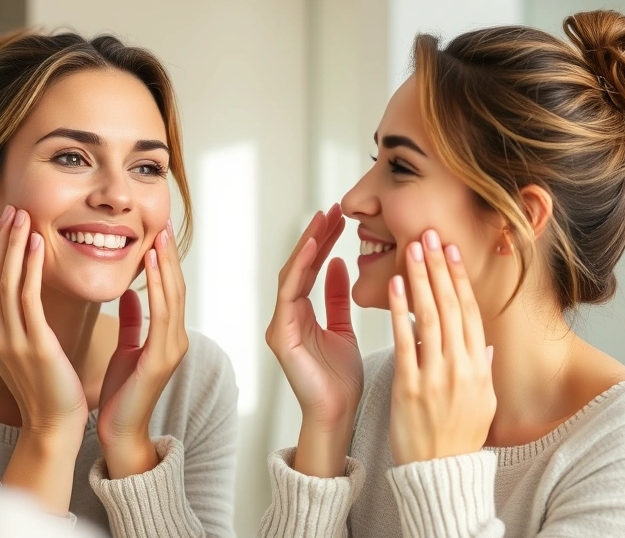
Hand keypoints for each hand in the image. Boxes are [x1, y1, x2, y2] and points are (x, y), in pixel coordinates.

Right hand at [0, 205, 86, 440]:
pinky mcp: (31, 346)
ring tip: (23, 216)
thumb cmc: (50, 389)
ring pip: (5, 282)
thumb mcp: (28, 348)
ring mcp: (10, 340)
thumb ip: (22, 320)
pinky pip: (27, 299)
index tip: (6, 220)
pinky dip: (29, 268)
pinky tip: (36, 245)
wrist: (55, 426)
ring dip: (14, 245)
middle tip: (12, 207)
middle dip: (1, 239)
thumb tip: (26, 291)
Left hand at [97, 220, 188, 478]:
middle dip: (169, 255)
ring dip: (165, 265)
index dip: (164, 261)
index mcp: (167, 337)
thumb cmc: (121, 394)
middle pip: (175, 287)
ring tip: (158, 237)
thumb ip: (133, 321)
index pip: (169, 290)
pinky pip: (161, 314)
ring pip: (172, 296)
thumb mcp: (127, 350)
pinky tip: (150, 267)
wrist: (120, 432)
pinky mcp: (161, 358)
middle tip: (162, 223)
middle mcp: (176, 339)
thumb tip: (131, 291)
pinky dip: (157, 287)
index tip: (156, 233)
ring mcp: (172, 348)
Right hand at [265, 204, 361, 476]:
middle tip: (334, 209)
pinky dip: (300, 268)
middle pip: (298, 266)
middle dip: (316, 236)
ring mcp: (279, 325)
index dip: (323, 242)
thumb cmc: (341, 379)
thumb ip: (338, 298)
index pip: (310, 268)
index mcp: (300, 315)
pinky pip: (289, 294)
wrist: (337, 414)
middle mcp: (285, 317)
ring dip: (308, 245)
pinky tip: (315, 247)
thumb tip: (341, 264)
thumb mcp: (344, 329)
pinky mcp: (281, 335)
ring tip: (324, 219)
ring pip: (291, 274)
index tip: (340, 218)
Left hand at [387, 230, 495, 465]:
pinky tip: (396, 286)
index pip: (471, 312)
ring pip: (431, 316)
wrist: (439, 472)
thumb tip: (487, 344)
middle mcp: (462, 366)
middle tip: (431, 235)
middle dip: (441, 267)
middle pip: (452, 306)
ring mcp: (436, 375)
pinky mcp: (409, 386)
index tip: (453, 252)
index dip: (462, 279)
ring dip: (422, 278)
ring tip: (414, 248)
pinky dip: (401, 311)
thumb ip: (483, 369)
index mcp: (479, 367)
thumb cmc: (459, 438)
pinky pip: (405, 341)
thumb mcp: (483, 403)